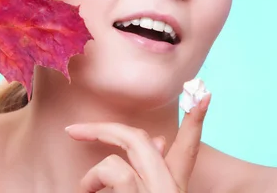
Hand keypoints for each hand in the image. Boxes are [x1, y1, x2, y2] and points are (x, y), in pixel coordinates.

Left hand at [66, 93, 211, 191]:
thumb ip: (151, 171)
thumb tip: (158, 141)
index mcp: (174, 187)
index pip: (189, 148)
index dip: (196, 119)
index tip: (204, 94)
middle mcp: (168, 187)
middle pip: (141, 140)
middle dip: (106, 129)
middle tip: (72, 130)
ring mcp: (156, 192)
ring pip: (119, 159)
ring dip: (94, 175)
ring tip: (85, 192)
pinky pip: (113, 171)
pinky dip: (92, 182)